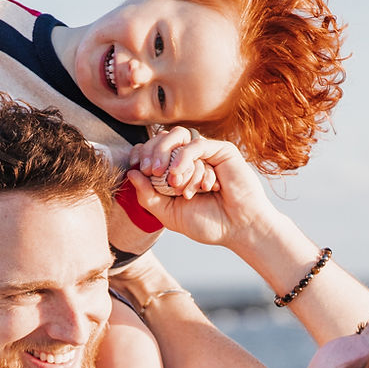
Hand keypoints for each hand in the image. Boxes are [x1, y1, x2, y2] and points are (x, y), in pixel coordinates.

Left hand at [126, 133, 278, 249]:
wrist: (237, 229)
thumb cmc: (207, 223)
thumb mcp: (168, 213)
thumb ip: (147, 196)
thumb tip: (131, 172)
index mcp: (175, 170)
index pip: (151, 150)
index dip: (141, 154)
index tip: (136, 167)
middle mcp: (189, 158)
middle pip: (162, 138)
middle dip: (153, 153)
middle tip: (153, 172)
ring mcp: (205, 153)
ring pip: (178, 138)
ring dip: (172, 160)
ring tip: (175, 183)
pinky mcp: (221, 150)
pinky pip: (196, 145)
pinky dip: (187, 161)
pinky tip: (192, 182)